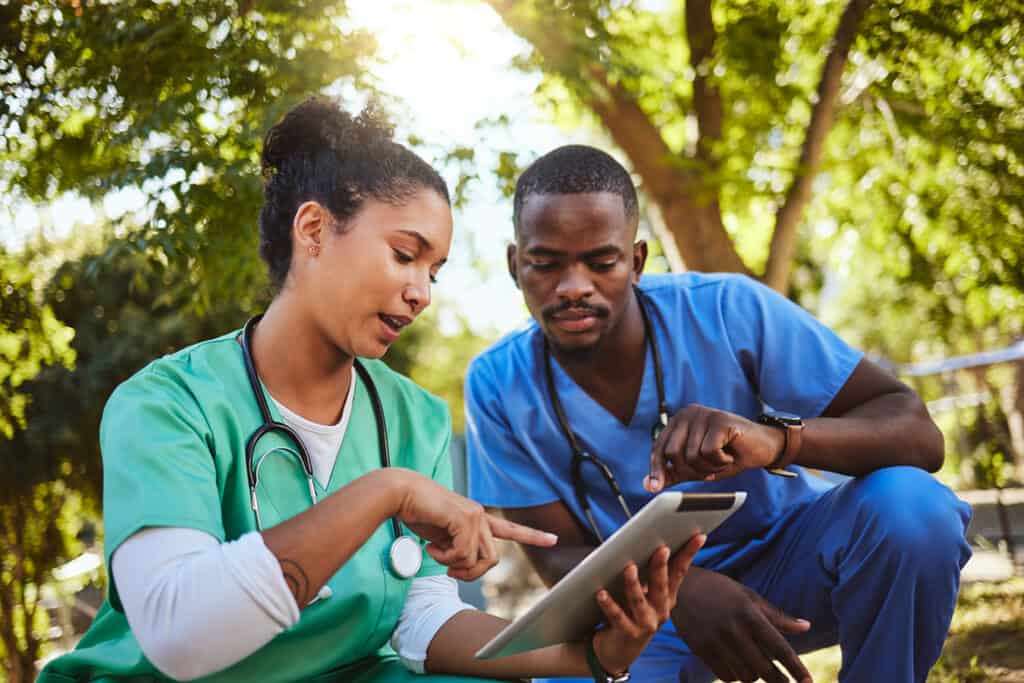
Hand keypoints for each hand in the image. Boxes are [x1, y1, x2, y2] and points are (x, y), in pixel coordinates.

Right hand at [393, 470, 556, 580]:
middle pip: (492, 560)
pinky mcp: (464, 518)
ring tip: (436, 554)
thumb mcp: (442, 537)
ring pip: (478, 559)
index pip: (510, 528)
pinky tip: (431, 547)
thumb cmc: (418, 512)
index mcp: (477, 518)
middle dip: (471, 573)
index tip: (553, 539)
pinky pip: (462, 553)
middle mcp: (480, 516)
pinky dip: (444, 558)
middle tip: (450, 572)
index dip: (532, 536)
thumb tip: (461, 565)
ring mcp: (474, 515)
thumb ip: (457, 548)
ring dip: (455, 565)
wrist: (402, 493)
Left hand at [591, 535, 704, 675]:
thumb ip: (647, 573)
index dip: (689, 554)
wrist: (619, 651)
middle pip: (662, 586)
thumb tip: (645, 541)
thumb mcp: (644, 592)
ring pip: (640, 602)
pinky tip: (601, 593)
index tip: (698, 536)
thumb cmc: (631, 612)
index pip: (680, 571)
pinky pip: (618, 617)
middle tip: (661, 549)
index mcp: (667, 596)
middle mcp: (661, 610)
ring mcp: (646, 624)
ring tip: (629, 568)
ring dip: (634, 584)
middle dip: (661, 567)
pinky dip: (609, 605)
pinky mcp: (629, 634)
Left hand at [644, 404, 784, 490]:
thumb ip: (673, 473)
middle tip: (710, 468)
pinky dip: (720, 462)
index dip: (657, 469)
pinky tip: (730, 455)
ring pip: (692, 455)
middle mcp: (688, 413)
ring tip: (723, 460)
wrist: (763, 448)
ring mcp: (704, 414)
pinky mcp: (720, 420)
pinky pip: (709, 452)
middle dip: (692, 470)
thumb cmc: (728, 455)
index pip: (659, 447)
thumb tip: (647, 484)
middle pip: (674, 453)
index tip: (653, 488)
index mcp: (678, 421)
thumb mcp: (696, 467)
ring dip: (709, 467)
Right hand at [671, 567, 811, 682]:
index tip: (808, 682)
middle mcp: (734, 630)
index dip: (796, 668)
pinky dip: (736, 676)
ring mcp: (716, 642)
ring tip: (758, 667)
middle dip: (780, 680)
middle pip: (764, 668)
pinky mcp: (701, 651)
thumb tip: (806, 627)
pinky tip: (738, 666)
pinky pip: (726, 676)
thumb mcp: (749, 597)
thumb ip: (777, 616)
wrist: (681, 586)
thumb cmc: (720, 590)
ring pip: (745, 675)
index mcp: (749, 614)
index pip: (779, 647)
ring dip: (755, 675)